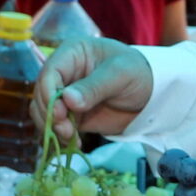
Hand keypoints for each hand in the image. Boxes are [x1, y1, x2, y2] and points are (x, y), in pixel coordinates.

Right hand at [35, 38, 153, 141]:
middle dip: (50, 114)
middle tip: (66, 130)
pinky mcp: (72, 114)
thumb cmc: (138, 73)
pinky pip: (56, 125)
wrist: (152, 95)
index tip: (58, 113)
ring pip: (44, 111)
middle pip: (42, 94)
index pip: (50, 72)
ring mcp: (66, 95)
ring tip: (71, 137)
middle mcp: (65, 73)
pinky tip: (73, 143)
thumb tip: (68, 100)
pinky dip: (60, 136)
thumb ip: (94, 87)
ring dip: (53, 127)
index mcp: (72, 53)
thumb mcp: (120, 75)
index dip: (49, 93)